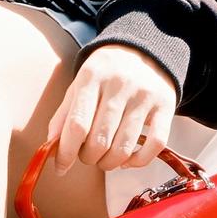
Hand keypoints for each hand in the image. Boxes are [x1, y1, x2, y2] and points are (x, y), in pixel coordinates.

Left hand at [46, 43, 178, 176]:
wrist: (143, 50)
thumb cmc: (104, 74)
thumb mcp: (79, 86)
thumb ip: (63, 116)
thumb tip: (51, 147)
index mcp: (92, 77)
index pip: (77, 125)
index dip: (66, 153)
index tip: (61, 167)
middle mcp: (119, 85)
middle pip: (99, 141)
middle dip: (88, 158)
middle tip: (88, 155)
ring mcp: (144, 95)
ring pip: (124, 147)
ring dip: (110, 163)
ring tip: (105, 159)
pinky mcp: (165, 106)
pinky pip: (155, 144)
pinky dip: (139, 161)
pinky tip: (129, 159)